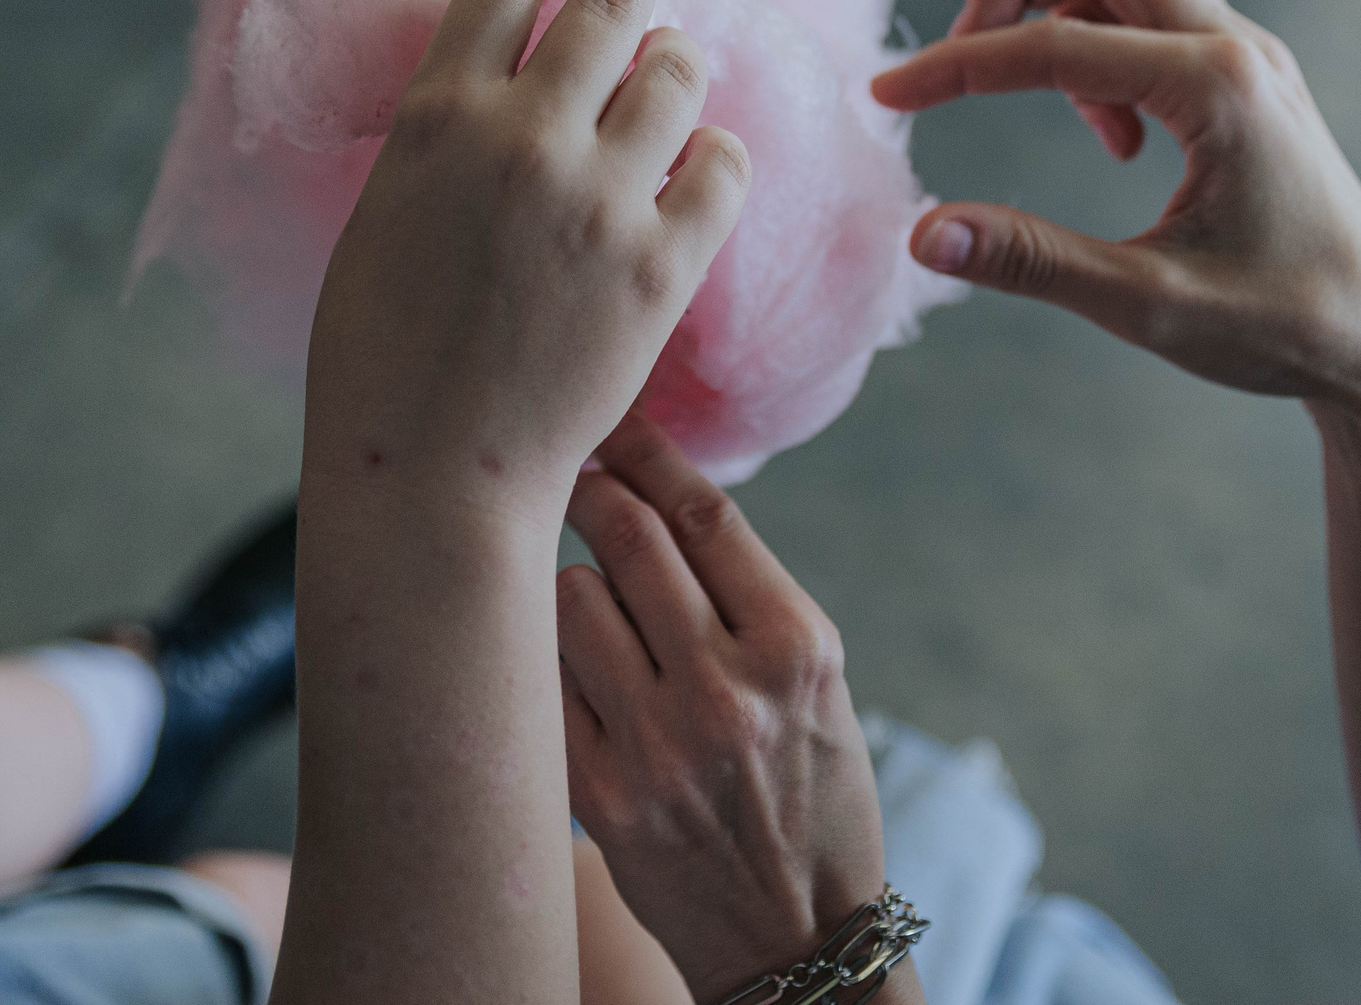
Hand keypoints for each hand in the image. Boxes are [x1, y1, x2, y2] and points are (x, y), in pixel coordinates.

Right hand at [305, 0, 750, 505]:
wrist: (429, 466)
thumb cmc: (380, 354)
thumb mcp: (385, 211)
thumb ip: (444, 137)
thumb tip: (496, 85)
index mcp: (438, 115)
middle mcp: (525, 137)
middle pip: (608, 2)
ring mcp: (602, 198)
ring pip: (678, 72)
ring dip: (678, 57)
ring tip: (673, 63)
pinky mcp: (664, 264)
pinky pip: (725, 165)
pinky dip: (718, 154)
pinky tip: (703, 162)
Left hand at [558, 415, 885, 1002]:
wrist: (798, 938)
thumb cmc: (811, 794)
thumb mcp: (818, 687)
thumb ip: (749, 596)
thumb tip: (658, 496)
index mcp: (796, 648)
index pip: (704, 513)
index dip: (649, 452)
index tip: (616, 422)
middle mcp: (727, 688)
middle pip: (626, 536)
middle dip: (592, 493)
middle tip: (574, 481)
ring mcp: (659, 744)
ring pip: (569, 598)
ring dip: (569, 585)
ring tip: (590, 609)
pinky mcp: (603, 795)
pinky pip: (542, 684)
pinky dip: (544, 662)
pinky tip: (560, 669)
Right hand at [871, 0, 1360, 413]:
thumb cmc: (1283, 329)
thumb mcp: (1147, 304)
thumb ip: (1031, 260)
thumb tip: (921, 233)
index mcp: (1217, 88)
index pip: (1056, 44)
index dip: (956, 66)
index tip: (885, 95)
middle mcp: (1241, 50)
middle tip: (957, 68)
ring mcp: (1254, 58)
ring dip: (1067, 13)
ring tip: (1051, 110)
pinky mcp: (1254, 81)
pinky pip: (1163, 16)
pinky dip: (1108, 46)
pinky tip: (1114, 141)